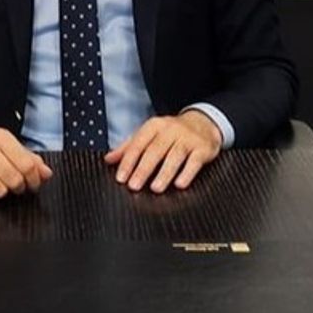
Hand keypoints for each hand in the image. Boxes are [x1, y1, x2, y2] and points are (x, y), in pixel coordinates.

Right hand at [0, 127, 52, 202]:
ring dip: (1, 191)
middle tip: (15, 186)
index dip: (34, 178)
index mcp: (0, 138)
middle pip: (14, 179)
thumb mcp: (5, 146)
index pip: (27, 163)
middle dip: (18, 187)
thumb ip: (28, 158)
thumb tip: (46, 173)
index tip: (34, 183)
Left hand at [103, 110, 221, 192]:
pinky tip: (180, 184)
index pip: (138, 143)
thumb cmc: (172, 132)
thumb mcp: (150, 135)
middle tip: (134, 185)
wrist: (204, 123)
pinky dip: (187, 173)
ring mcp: (188, 138)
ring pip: (175, 156)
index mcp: (154, 126)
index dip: (128, 161)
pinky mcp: (203, 148)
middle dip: (143, 169)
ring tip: (155, 188)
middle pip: (155, 150)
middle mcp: (171, 130)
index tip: (121, 177)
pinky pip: (195, 161)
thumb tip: (108, 159)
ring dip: (164, 173)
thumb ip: (129, 147)